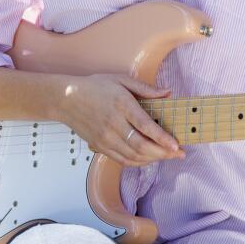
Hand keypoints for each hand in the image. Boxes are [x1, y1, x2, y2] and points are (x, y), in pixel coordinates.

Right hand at [54, 73, 185, 167]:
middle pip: (141, 146)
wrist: (66, 99)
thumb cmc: (95, 87)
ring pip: (133, 156)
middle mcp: (113, 124)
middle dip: (163, 153)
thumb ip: (145, 89)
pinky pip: (122, 160)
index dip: (163, 139)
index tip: (176, 146)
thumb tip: (168, 93)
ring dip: (153, 159)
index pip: (145, 126)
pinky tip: (149, 159)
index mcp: (122, 105)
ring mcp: (105, 138)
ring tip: (167, 157)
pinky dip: (138, 162)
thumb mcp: (121, 80)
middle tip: (178, 154)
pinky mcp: (99, 146)